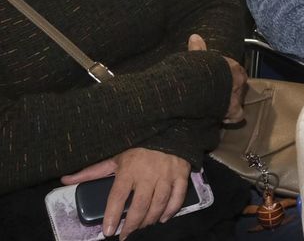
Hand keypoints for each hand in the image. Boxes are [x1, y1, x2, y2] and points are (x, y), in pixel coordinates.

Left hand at [62, 147, 190, 238]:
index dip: (111, 215)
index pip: (118, 197)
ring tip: (141, 227)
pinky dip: (171, 211)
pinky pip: (178, 197)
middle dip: (131, 224)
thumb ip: (92, 172)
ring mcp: (166, 175)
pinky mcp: (182, 174)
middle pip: (140, 205)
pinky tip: (162, 219)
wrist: (168, 131)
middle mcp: (148, 174)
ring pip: (158, 204)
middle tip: (125, 235)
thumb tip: (65, 180)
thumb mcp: (114, 157)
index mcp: (129, 169)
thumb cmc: (138, 147)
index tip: (107, 231)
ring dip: (149, 220)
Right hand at [188, 34, 246, 123]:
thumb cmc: (198, 72)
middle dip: (229, 91)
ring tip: (218, 107)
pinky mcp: (234, 110)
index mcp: (233, 67)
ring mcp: (238, 96)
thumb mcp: (198, 58)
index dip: (227, 77)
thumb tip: (194, 37)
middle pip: (238, 86)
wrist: (198, 88)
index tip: (220, 81)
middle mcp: (239, 81)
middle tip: (217, 96)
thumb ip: (199, 49)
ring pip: (238, 100)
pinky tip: (223, 118)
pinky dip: (230, 117)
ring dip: (230, 104)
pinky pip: (237, 115)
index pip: (236, 71)